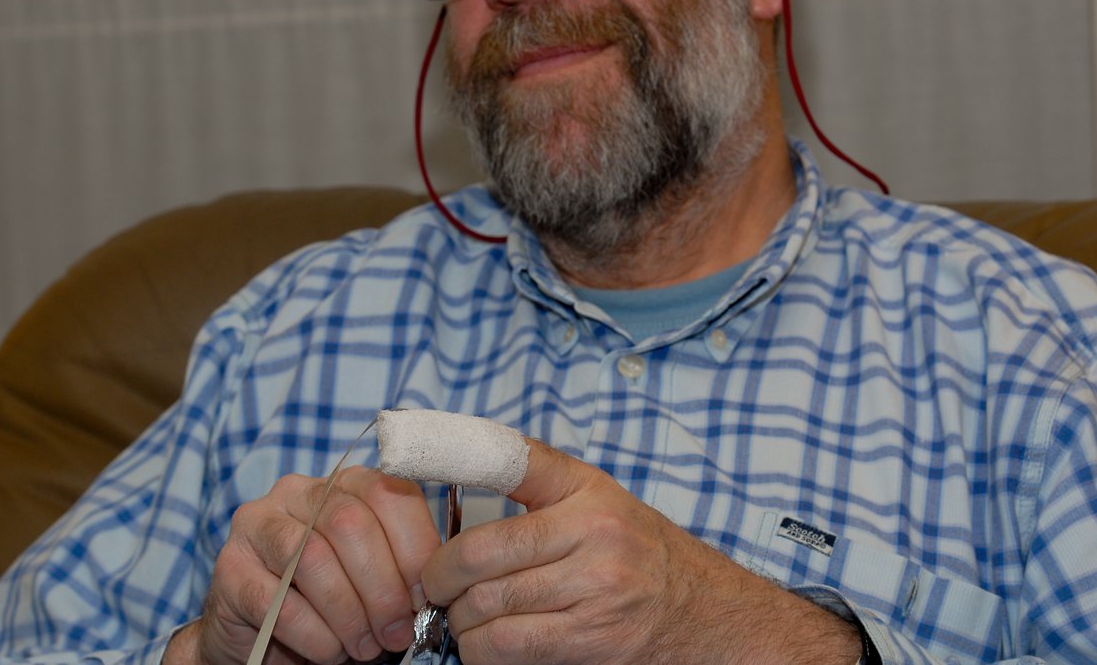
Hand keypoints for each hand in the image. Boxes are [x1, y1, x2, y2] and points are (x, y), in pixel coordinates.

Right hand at [167, 466, 441, 663]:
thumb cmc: (329, 598)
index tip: (425, 597)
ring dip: (348, 614)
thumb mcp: (371, 573)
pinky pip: (277, 602)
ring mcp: (257, 524)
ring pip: (312, 559)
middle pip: (350, 524)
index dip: (414, 548)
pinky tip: (329, 650)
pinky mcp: (230, 567)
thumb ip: (399, 566)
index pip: (388, 493)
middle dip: (382, 589)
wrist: (258, 627)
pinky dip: (314, 635)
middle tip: (396, 633)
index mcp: (342, 483)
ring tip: (364, 647)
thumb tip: (430, 590)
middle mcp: (297, 492)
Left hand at [420, 441, 861, 664]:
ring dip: (459, 620)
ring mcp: (594, 589)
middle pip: (478, 555)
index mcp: (584, 489)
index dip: (443, 453)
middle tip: (431, 587)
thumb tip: (452, 451)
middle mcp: (591, 532)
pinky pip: (507, 646)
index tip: (393, 457)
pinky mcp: (592, 639)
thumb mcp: (593, 494)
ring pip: (485, 605)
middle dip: (439, 579)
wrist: (703, 612)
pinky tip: (485, 644)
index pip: (504, 460)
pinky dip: (481, 650)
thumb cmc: (635, 549)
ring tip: (459, 618)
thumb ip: (532, 474)